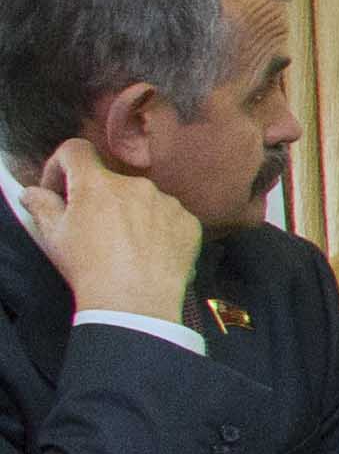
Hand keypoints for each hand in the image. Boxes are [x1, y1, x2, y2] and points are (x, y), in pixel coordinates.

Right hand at [28, 136, 203, 321]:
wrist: (134, 302)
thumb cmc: (88, 268)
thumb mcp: (53, 236)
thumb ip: (41, 206)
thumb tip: (34, 192)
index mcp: (97, 184)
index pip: (76, 151)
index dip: (62, 166)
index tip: (59, 190)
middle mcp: (136, 185)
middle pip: (112, 182)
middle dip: (100, 201)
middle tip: (95, 232)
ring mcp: (167, 202)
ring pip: (143, 201)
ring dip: (132, 216)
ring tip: (125, 249)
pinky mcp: (189, 222)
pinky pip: (170, 219)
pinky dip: (159, 231)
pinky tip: (150, 255)